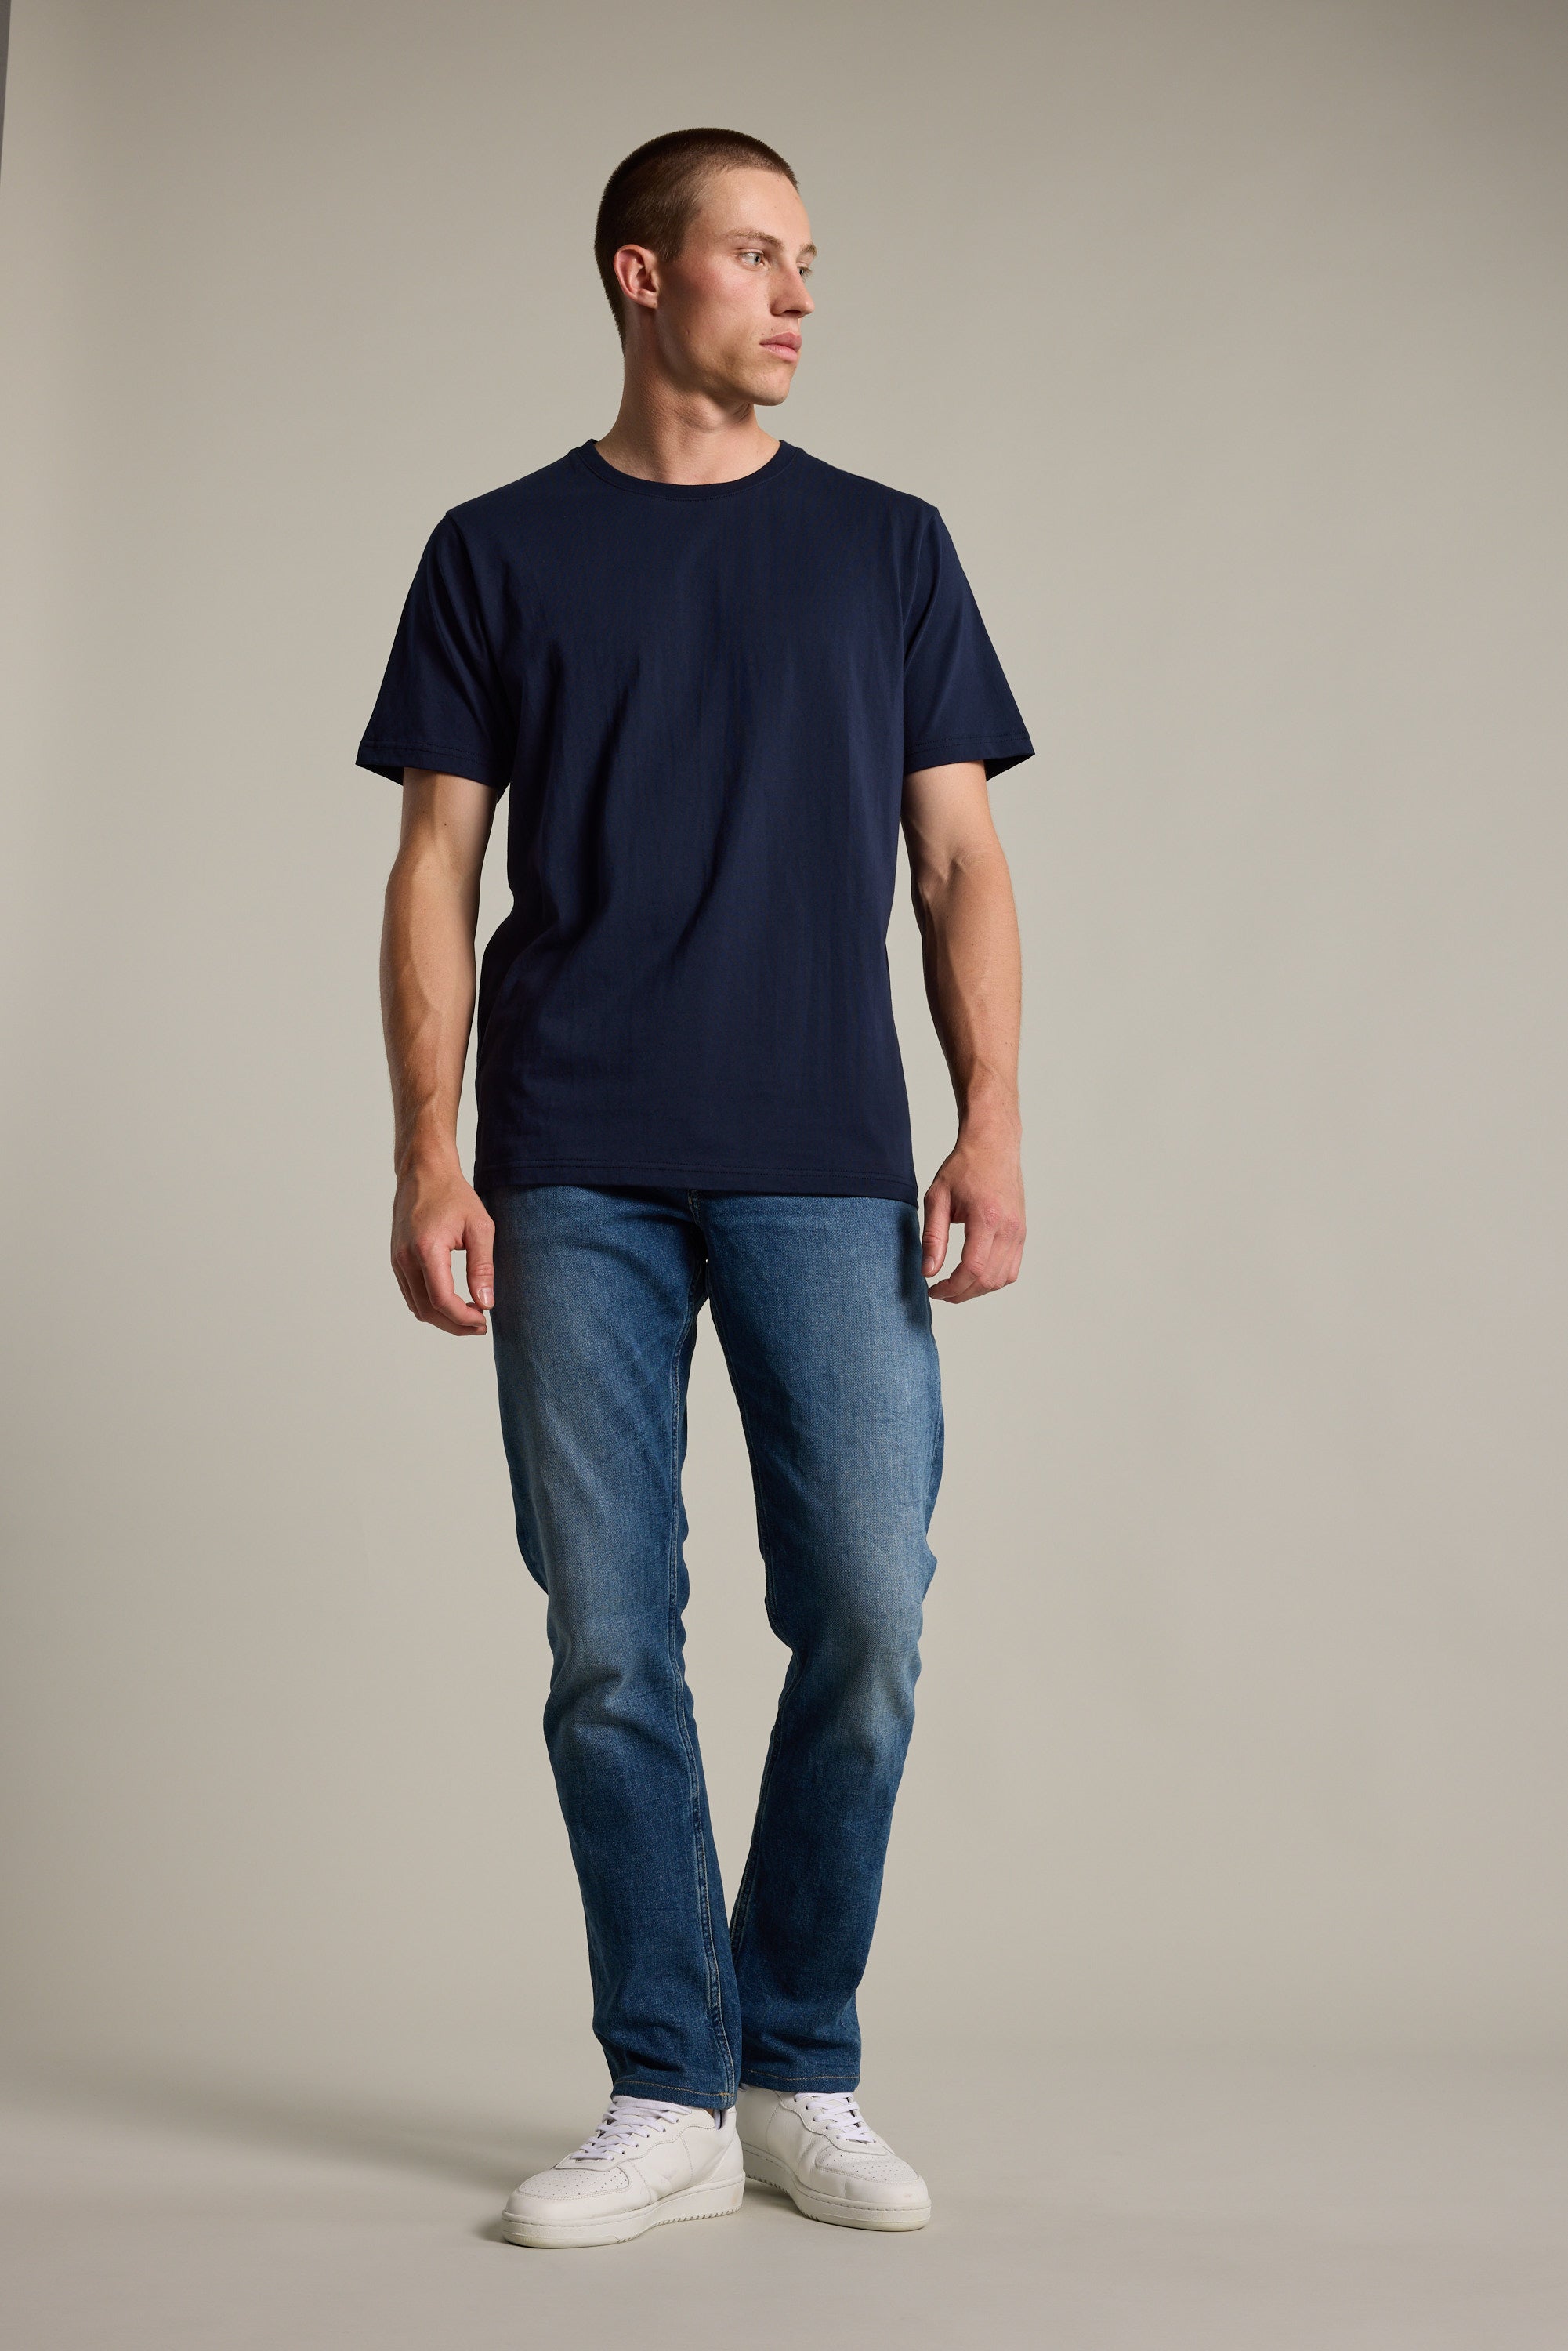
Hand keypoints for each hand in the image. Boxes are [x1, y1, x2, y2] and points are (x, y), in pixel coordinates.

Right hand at [390, 1153, 493, 1335]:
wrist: (424, 1172)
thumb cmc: (454, 1195)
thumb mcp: (480, 1227)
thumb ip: (482, 1267)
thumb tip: (486, 1303)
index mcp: (426, 1249)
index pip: (441, 1300)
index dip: (463, 1318)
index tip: (484, 1321)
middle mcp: (405, 1258)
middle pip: (427, 1310)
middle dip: (455, 1325)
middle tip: (481, 1325)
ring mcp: (397, 1260)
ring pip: (417, 1307)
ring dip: (443, 1318)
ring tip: (470, 1316)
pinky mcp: (397, 1260)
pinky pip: (411, 1294)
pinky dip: (431, 1306)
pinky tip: (453, 1302)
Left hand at [921, 1126, 1024, 1303]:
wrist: (993, 1146)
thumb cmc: (964, 1167)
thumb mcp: (937, 1198)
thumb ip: (933, 1237)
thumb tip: (928, 1271)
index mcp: (987, 1218)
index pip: (972, 1269)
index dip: (951, 1288)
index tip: (933, 1290)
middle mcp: (1009, 1228)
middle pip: (988, 1280)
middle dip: (961, 1293)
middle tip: (939, 1292)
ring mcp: (1019, 1232)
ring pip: (1001, 1279)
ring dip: (977, 1290)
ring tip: (954, 1285)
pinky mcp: (1021, 1233)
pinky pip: (1011, 1269)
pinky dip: (992, 1280)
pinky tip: (973, 1274)